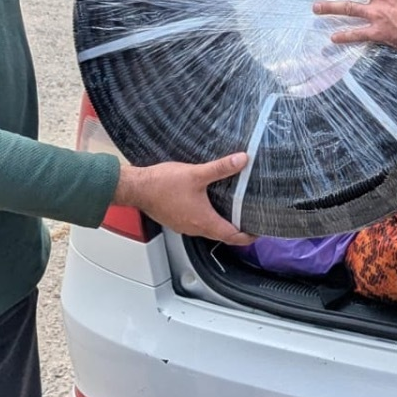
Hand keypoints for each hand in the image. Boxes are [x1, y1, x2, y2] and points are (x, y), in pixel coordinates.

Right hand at [113, 154, 254, 244]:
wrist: (137, 188)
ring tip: (234, 211)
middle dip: (238, 230)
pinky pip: (197, 224)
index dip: (248, 236)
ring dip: (223, 224)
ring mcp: (184, 226)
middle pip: (222, 235)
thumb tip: (242, 160)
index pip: (232, 236)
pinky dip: (208, 218)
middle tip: (251, 220)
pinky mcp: (177, 220)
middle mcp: (195, 228)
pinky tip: (210, 205)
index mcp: (203, 221)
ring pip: (209, 230)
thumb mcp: (196, 174)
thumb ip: (221, 168)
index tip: (259, 232)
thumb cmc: (162, 185)